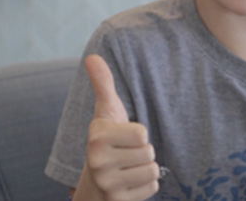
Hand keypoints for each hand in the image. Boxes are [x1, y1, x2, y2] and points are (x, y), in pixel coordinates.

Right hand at [73, 55, 159, 200]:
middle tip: (125, 156)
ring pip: (152, 170)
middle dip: (143, 153)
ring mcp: (107, 184)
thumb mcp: (105, 112)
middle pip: (149, 152)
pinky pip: (152, 187)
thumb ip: (103, 84)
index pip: (142, 134)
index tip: (123, 139)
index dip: (138, 135)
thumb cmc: (106, 142)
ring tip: (128, 169)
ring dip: (145, 169)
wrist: (94, 185)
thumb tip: (92, 56)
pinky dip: (146, 186)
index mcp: (97, 137)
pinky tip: (129, 184)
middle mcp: (98, 162)